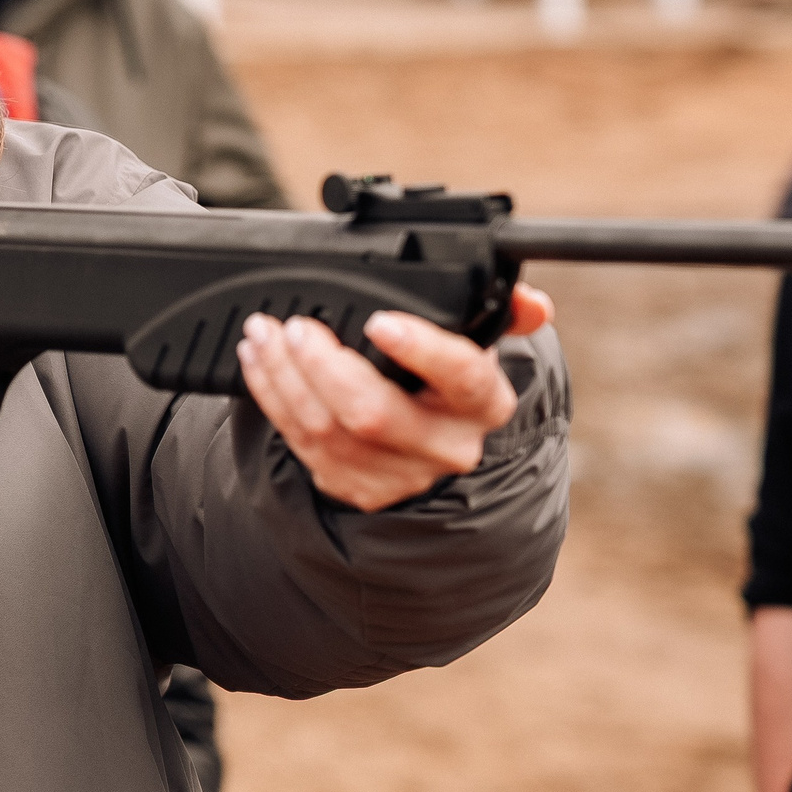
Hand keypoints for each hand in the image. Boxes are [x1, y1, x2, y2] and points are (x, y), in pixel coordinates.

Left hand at [235, 289, 551, 512]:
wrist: (427, 441)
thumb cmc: (444, 377)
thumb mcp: (475, 341)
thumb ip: (500, 311)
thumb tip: (533, 304)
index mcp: (483, 402)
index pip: (461, 376)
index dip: (421, 349)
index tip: (379, 321)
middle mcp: (446, 445)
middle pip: (375, 415)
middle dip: (323, 366)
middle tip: (297, 328)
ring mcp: (398, 474)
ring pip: (329, 432)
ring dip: (285, 379)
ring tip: (264, 335)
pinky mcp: (357, 488)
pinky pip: (303, 445)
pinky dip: (273, 399)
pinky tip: (258, 363)